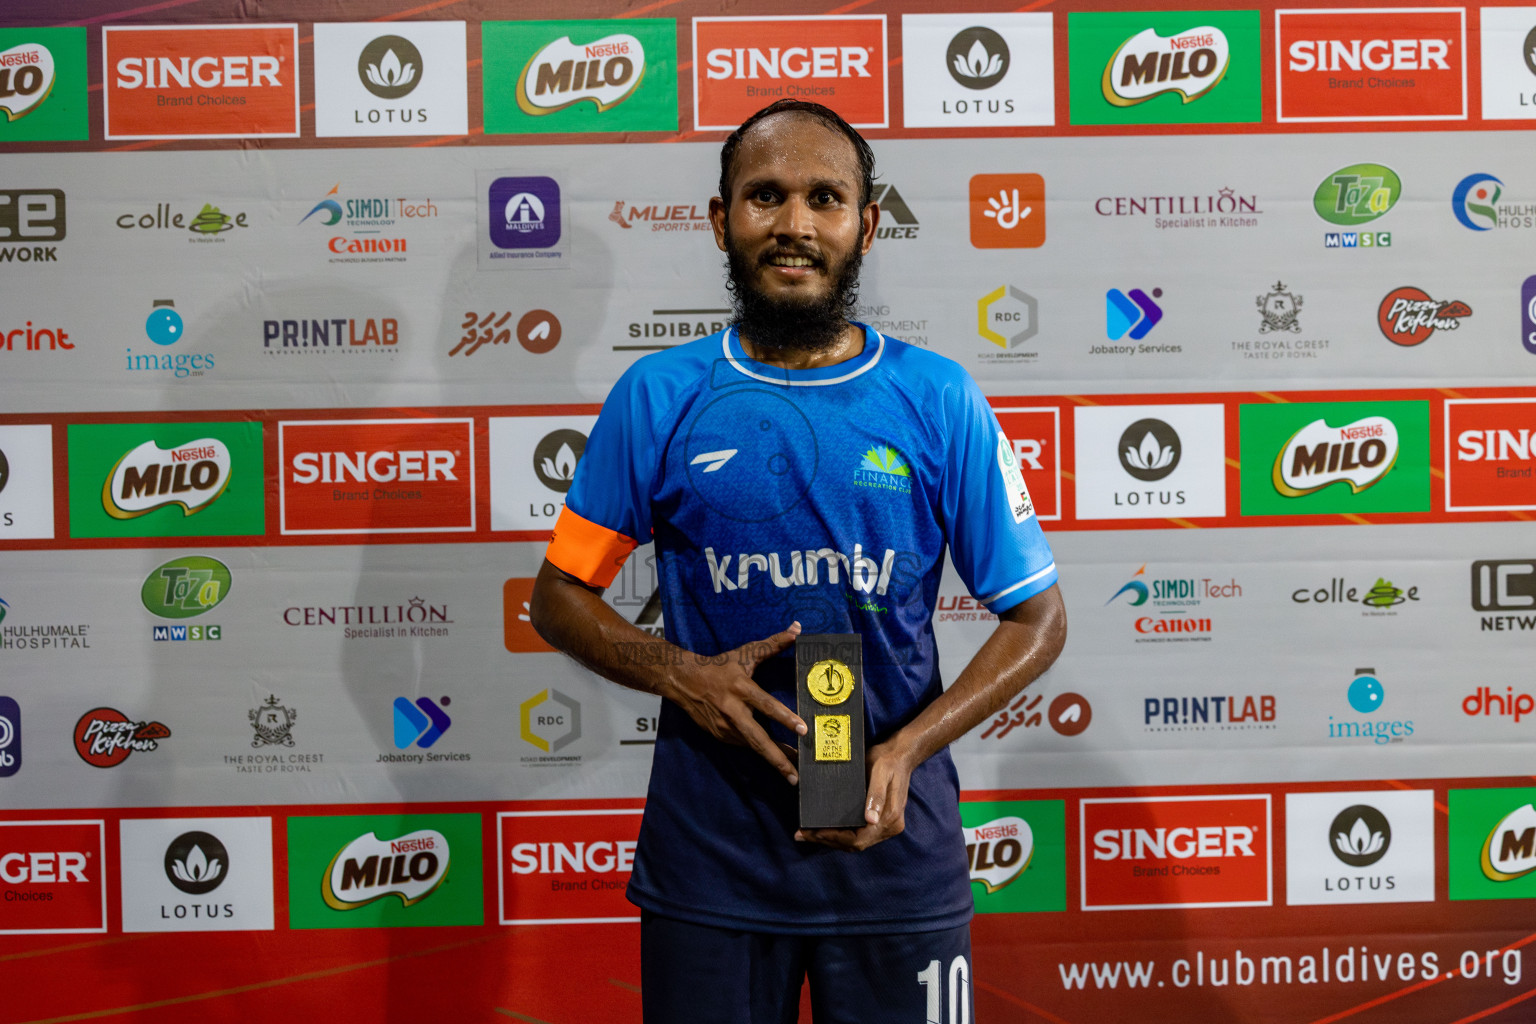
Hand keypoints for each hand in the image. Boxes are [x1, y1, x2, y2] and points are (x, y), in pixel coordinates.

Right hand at [657, 622, 806, 783]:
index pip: (767, 705)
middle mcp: (733, 711)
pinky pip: (743, 745)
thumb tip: (797, 628)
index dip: (785, 718)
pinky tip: (774, 760)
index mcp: (741, 689)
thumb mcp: (746, 653)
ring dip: (773, 760)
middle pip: (758, 739)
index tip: (803, 730)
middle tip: (796, 774)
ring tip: (793, 774)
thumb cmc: (720, 666)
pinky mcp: (720, 736)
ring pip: (752, 747)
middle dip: (778, 758)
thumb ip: (773, 643)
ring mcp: (725, 727)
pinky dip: (759, 752)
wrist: (684, 681)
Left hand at [794, 741, 915, 851]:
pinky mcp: (879, 821)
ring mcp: (885, 826)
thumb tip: (871, 820)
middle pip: (855, 845)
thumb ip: (876, 795)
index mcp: (890, 818)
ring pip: (855, 843)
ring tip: (808, 834)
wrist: (900, 755)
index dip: (835, 838)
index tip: (814, 832)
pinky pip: (858, 835)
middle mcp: (889, 827)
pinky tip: (824, 830)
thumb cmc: (888, 761)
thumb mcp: (881, 772)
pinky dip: (840, 835)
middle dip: (827, 841)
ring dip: (831, 840)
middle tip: (802, 835)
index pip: (859, 840)